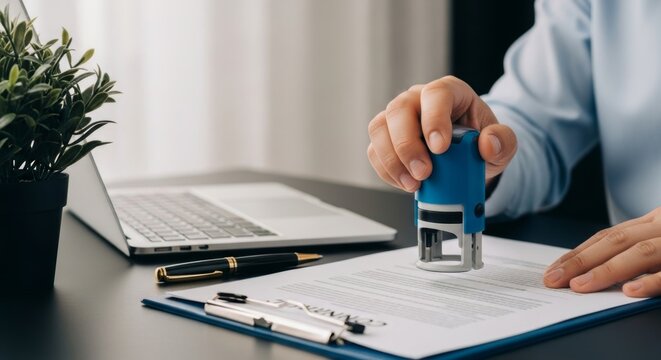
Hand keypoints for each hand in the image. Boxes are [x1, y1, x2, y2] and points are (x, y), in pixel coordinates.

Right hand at [367, 76, 516, 191]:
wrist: (467, 158)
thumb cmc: (480, 143)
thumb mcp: (502, 143)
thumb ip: (503, 141)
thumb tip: (488, 144)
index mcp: (448, 92)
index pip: (435, 94)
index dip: (434, 119)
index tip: (440, 148)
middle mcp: (417, 100)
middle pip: (399, 110)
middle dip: (407, 145)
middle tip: (424, 173)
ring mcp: (397, 119)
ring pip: (379, 128)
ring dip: (392, 160)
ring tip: (413, 184)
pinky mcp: (385, 139)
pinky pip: (374, 151)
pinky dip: (386, 171)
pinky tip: (405, 183)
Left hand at [544, 207, 660, 296]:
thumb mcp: (659, 238)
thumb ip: (636, 249)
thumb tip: (594, 271)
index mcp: (653, 222)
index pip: (608, 237)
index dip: (579, 253)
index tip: (553, 270)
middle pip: (616, 242)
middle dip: (581, 261)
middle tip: (554, 280)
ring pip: (640, 252)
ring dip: (606, 270)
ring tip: (579, 286)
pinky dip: (650, 282)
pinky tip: (629, 291)